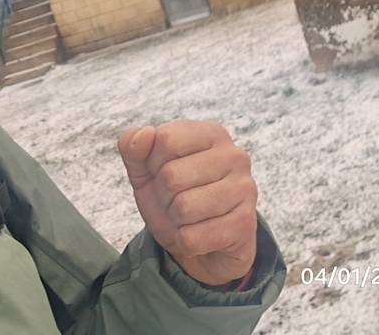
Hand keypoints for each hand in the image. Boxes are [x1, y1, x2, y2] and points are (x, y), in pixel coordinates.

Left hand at [117, 121, 257, 285]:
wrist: (203, 244)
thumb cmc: (173, 196)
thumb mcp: (144, 170)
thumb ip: (133, 147)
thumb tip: (144, 134)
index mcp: (211, 133)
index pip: (164, 140)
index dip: (152, 163)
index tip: (163, 172)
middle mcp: (234, 156)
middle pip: (171, 175)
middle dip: (164, 195)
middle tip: (176, 199)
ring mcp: (244, 189)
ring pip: (183, 207)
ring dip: (175, 219)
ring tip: (187, 216)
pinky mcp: (245, 224)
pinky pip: (193, 237)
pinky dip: (186, 240)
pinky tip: (200, 233)